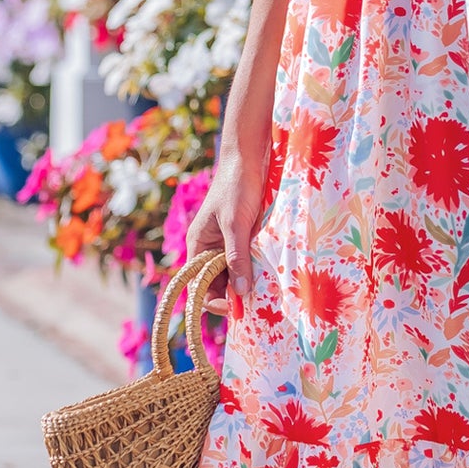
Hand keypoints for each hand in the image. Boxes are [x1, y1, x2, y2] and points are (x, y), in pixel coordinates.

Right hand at [184, 142, 268, 313]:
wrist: (247, 157)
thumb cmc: (235, 188)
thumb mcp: (236, 224)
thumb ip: (237, 258)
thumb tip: (240, 292)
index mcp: (198, 245)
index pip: (199, 285)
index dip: (214, 301)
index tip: (236, 310)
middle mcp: (209, 247)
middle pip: (217, 282)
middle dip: (234, 295)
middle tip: (257, 305)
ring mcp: (226, 242)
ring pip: (234, 272)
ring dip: (247, 282)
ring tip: (265, 292)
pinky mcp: (243, 236)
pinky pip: (246, 259)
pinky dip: (255, 268)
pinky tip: (270, 274)